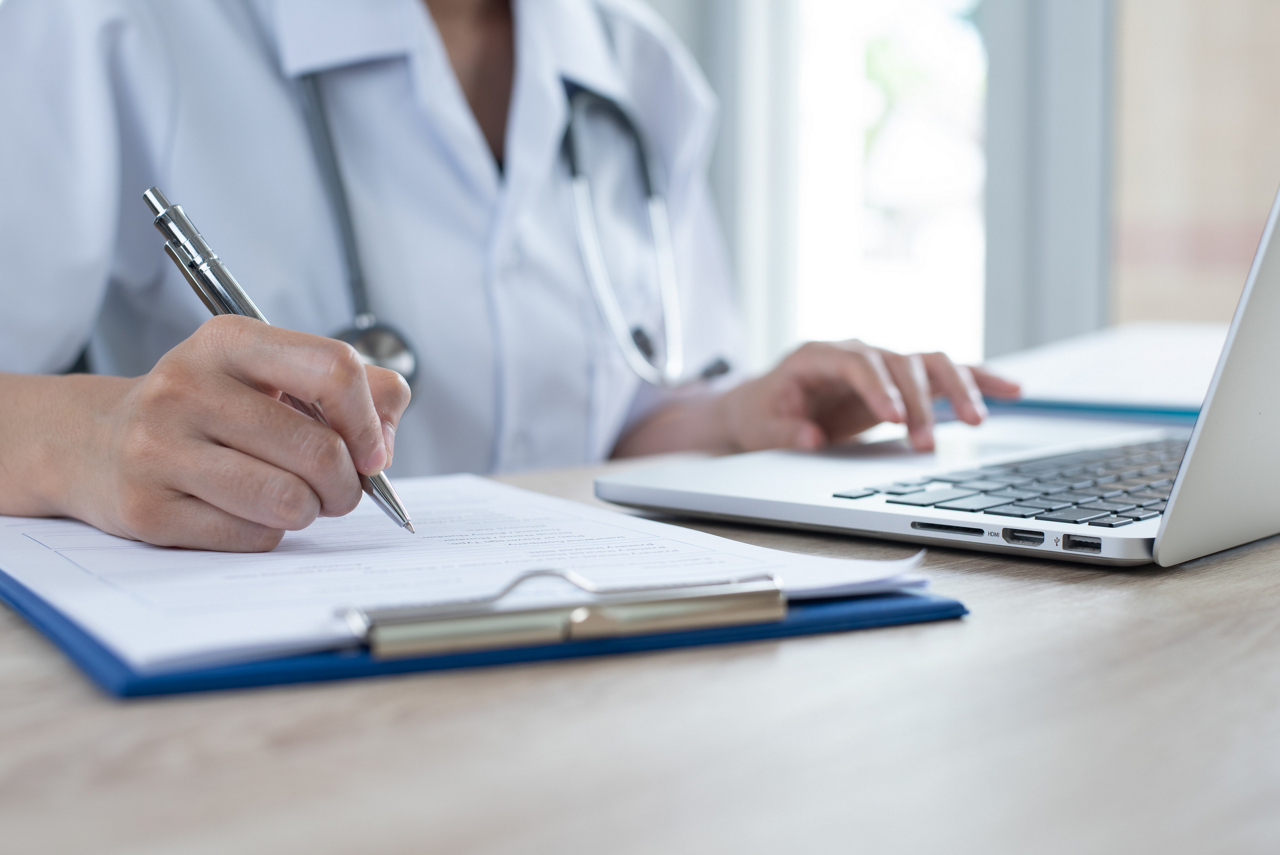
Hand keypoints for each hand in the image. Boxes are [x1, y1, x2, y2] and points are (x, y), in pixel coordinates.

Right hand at [51, 316, 410, 550]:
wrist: (95, 442)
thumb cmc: (208, 409)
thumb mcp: (270, 373)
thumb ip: (352, 389)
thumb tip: (385, 441)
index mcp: (230, 341)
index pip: (334, 369)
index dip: (370, 421)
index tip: (374, 453)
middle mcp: (188, 386)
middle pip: (319, 449)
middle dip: (347, 484)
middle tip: (337, 489)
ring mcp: (159, 448)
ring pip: (290, 500)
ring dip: (311, 511)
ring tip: (294, 498)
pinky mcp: (148, 509)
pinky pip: (254, 536)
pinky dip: (269, 532)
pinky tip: (245, 511)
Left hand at [714, 340, 1019, 452]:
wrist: (768, 403)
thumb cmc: (764, 412)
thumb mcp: (760, 427)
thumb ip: (784, 432)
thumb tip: (811, 437)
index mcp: (819, 355)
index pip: (856, 361)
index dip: (877, 387)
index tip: (893, 417)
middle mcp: (859, 352)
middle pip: (900, 364)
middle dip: (917, 403)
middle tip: (925, 443)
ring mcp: (885, 364)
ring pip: (930, 364)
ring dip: (956, 390)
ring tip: (977, 421)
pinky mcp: (904, 381)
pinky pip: (946, 375)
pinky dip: (979, 381)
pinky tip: (1014, 391)